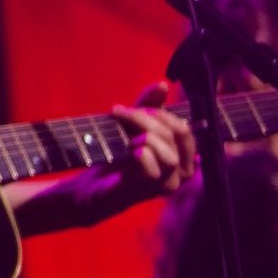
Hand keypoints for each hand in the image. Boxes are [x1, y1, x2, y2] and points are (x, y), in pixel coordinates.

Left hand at [90, 81, 197, 212]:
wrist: (92, 184)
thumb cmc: (118, 154)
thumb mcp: (134, 124)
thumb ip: (149, 104)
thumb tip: (162, 85)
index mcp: (184, 158)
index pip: (184, 130)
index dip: (162, 114)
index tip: (138, 108)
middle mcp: (181, 174)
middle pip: (175, 137)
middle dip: (146, 119)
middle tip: (121, 113)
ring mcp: (165, 186)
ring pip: (167, 155)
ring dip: (142, 136)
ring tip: (125, 138)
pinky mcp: (144, 192)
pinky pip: (151, 170)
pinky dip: (137, 153)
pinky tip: (127, 151)